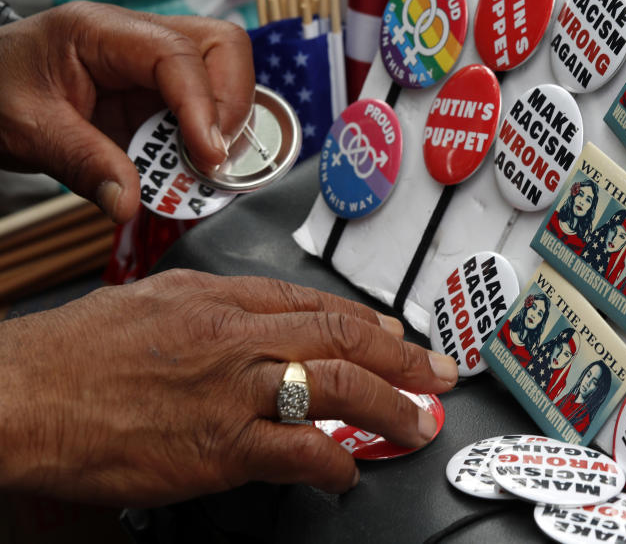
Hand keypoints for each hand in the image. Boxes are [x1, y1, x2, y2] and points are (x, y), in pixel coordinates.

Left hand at [0, 1, 255, 222]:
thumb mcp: (29, 131)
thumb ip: (84, 165)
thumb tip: (129, 204)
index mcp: (101, 31)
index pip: (177, 53)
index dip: (205, 104)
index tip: (210, 155)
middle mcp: (139, 37)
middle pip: (222, 45)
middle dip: (232, 102)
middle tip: (216, 155)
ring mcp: (154, 62)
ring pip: (225, 72)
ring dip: (227, 122)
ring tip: (206, 168)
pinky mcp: (160, 91)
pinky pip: (205, 106)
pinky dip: (210, 137)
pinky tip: (193, 167)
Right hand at [0, 270, 457, 505]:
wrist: (27, 394)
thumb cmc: (81, 351)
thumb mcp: (157, 301)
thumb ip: (218, 308)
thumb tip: (266, 323)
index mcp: (222, 298)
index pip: (318, 304)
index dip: (370, 324)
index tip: (399, 338)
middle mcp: (238, 336)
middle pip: (343, 338)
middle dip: (403, 360)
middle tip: (438, 376)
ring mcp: (234, 390)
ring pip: (336, 385)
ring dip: (389, 406)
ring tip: (420, 422)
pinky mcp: (219, 446)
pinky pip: (298, 451)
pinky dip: (333, 463)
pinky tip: (347, 473)